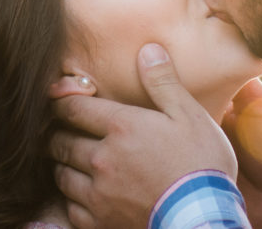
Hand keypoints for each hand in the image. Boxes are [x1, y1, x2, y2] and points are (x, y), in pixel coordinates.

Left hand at [49, 44, 236, 228]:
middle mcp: (102, 158)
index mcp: (122, 127)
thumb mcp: (189, 115)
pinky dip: (71, 197)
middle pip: (60, 141)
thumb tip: (147, 50)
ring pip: (61, 174)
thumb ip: (163, 82)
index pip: (73, 109)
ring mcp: (98, 193)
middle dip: (57, 133)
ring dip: (63, 164)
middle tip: (63, 130)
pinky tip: (83, 193)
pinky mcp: (100, 221)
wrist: (204, 216)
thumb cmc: (201, 162)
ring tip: (71, 159)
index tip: (60, 99)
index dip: (62, 102)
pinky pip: (70, 207)